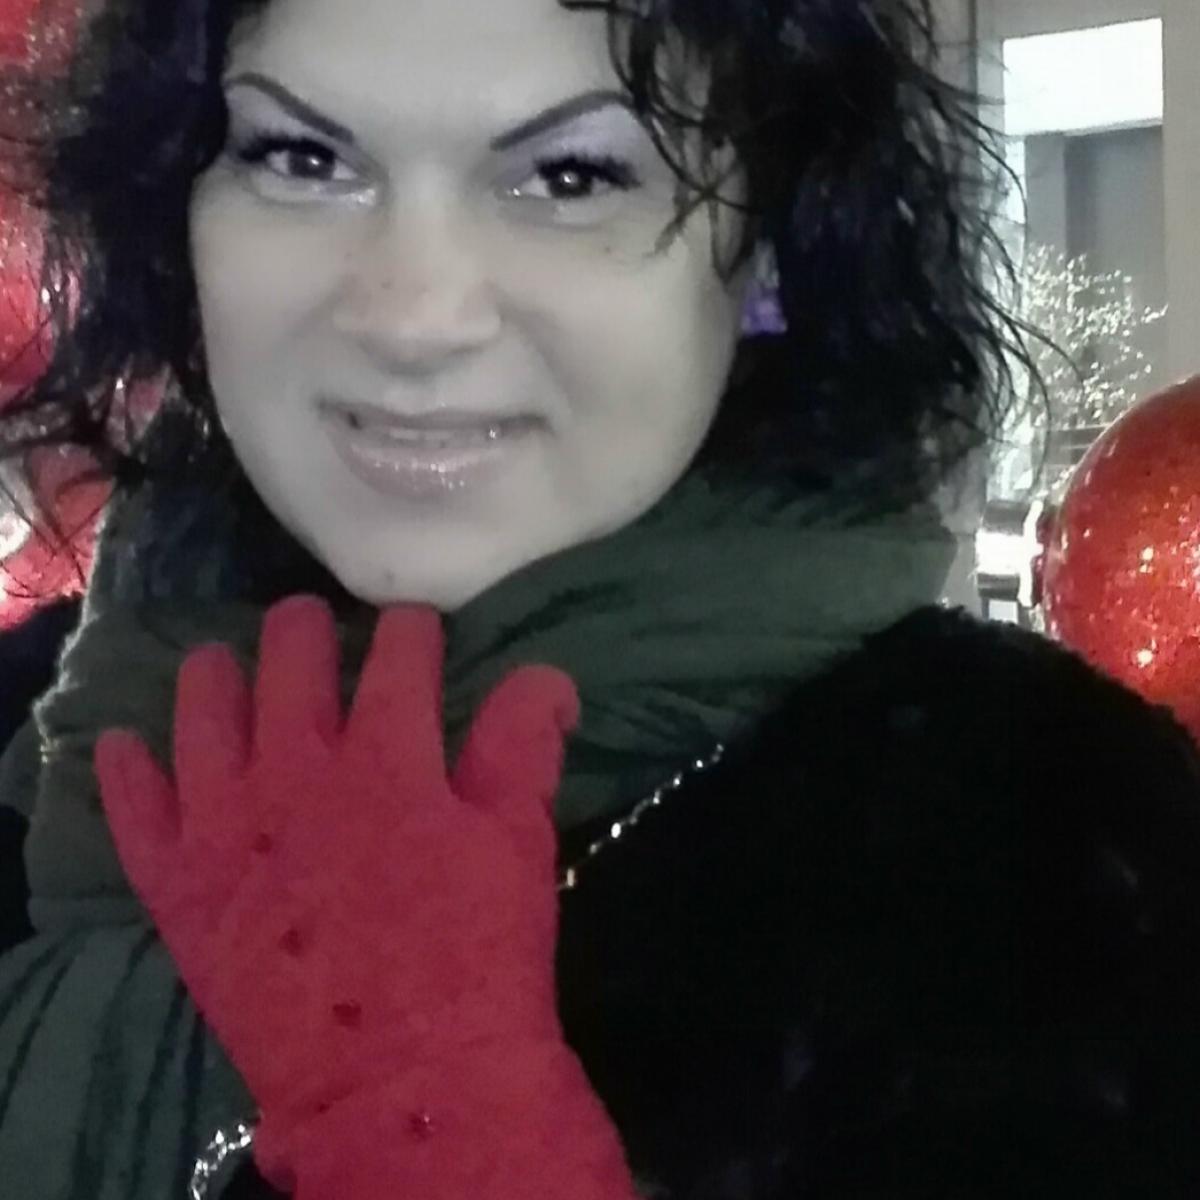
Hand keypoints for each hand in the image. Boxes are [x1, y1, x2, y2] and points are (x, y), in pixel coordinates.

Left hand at [94, 596, 585, 1185]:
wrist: (403, 1081)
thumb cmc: (477, 956)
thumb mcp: (519, 841)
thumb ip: (526, 744)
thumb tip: (551, 676)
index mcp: (387, 755)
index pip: (397, 656)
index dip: (410, 631)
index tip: (415, 628)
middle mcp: (296, 771)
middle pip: (291, 665)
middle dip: (305, 630)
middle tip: (309, 620)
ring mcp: (226, 825)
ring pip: (203, 718)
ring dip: (213, 678)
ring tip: (219, 660)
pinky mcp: (180, 886)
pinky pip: (137, 813)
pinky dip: (127, 774)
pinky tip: (124, 745)